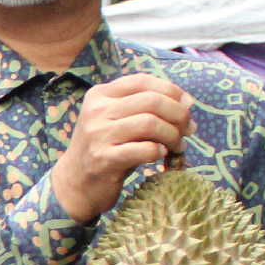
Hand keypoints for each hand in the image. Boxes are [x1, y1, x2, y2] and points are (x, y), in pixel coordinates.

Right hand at [52, 73, 193, 223]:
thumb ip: (144, 107)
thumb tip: (187, 102)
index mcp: (100, 95)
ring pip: (150, 124)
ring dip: (173, 135)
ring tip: (178, 145)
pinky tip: (161, 156)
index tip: (187, 104)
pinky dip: (160, 152)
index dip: (171, 90)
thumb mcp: (117, 120)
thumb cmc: (104, 148)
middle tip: (189, 129)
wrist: (75, 183)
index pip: (142, 81)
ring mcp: (98, 135)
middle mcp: (97, 111)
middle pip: (151, 101)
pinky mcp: (104, 159)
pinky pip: (144, 150)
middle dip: (179, 114)